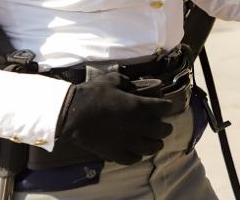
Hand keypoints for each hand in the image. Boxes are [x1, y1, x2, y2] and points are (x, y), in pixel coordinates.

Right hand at [55, 71, 173, 164]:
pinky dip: (137, 156)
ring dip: (155, 144)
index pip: (164, 108)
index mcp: (140, 106)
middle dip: (166, 128)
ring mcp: (128, 141)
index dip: (166, 106)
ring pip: (151, 148)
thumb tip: (133, 86)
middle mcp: (139, 125)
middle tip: (164, 127)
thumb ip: (127, 83)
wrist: (73, 114)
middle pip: (163, 130)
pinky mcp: (115, 153)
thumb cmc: (93, 94)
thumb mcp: (113, 80)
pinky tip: (136, 152)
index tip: (165, 106)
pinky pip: (133, 159)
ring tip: (154, 142)